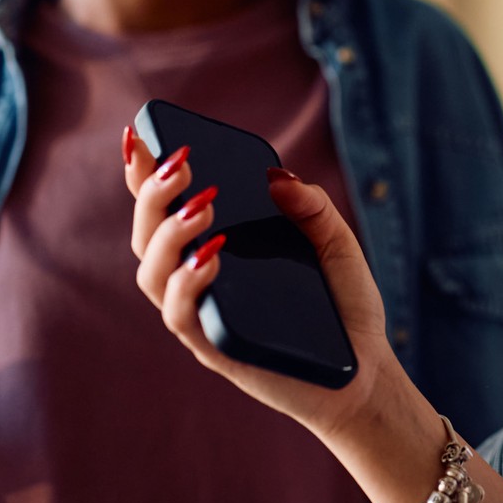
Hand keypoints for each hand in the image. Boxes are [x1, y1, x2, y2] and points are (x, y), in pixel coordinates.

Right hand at [125, 134, 399, 436]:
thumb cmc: (342, 304)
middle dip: (153, 195)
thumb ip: (312, 206)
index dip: (143, 174)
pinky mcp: (215, 349)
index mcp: (215, 246)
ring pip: (152, 275)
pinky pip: (182, 317)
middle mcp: (196, 279)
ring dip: (169, 236)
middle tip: (181, 164)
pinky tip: (211, 257)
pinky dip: (188, 284)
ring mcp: (202, 314)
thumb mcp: (336, 242)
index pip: (167, 207)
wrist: (363, 368)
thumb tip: (277, 176)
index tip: (139, 134)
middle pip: (147, 235)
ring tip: (203, 207)